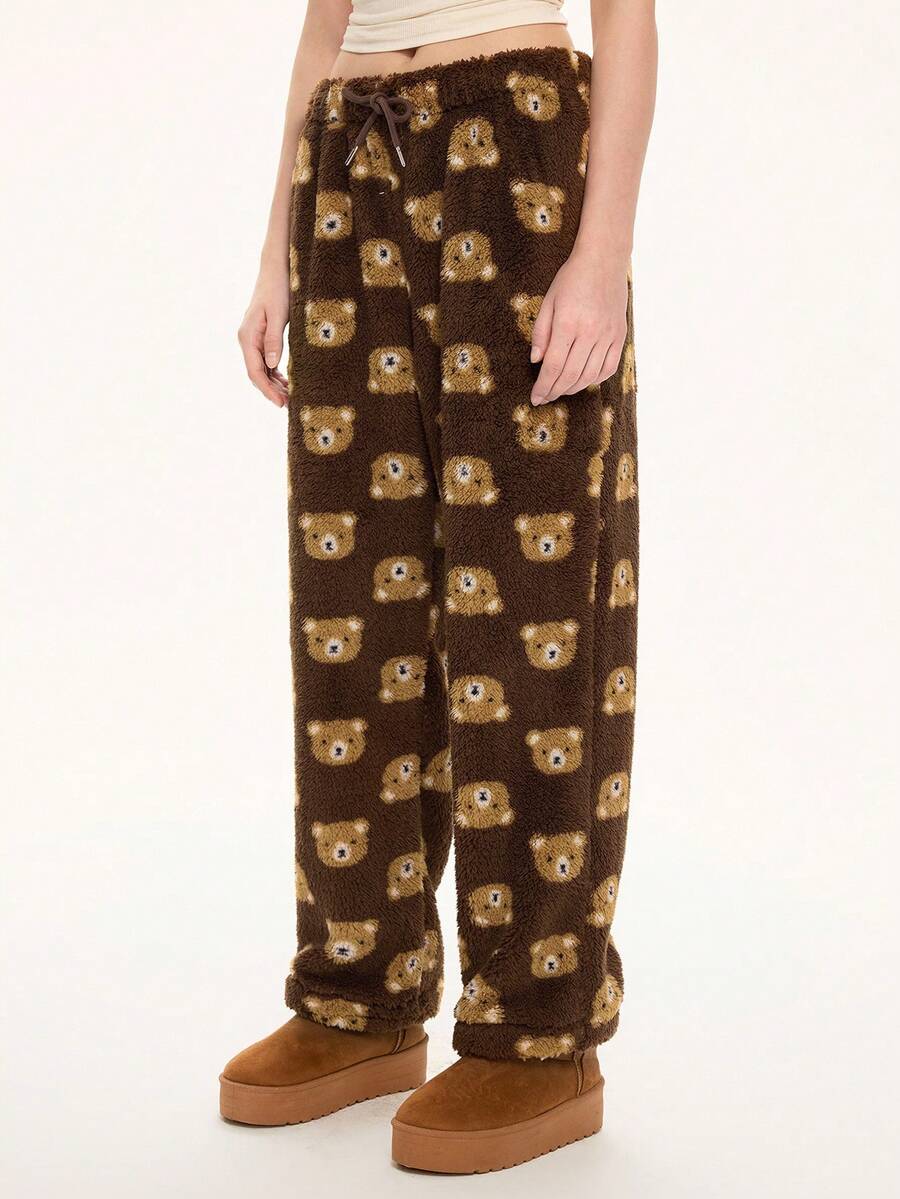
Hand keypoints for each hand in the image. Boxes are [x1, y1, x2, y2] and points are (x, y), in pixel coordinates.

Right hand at [238, 260, 290, 407]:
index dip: (267, 390)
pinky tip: (286, 381)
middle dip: (271, 390)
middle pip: (257, 373)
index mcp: (248, 336)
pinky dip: (275, 373)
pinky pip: (266, 360)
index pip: (255, 371)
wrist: (276, 270)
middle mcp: (247, 340)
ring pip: (261, 369)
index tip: (280, 403)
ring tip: (290, 397)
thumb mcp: (279, 315)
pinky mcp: (262, 336)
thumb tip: (272, 365)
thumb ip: (274, 340)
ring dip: (274, 384)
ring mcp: (253, 339)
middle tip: (288, 405)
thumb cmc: (278, 289)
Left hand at [530, 250, 628, 404]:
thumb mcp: (548, 302)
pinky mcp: (619, 336)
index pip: (553, 366)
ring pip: (589, 376)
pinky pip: (608, 368)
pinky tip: (583, 380)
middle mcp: (590, 333)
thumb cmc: (571, 279)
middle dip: (555, 392)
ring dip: (573, 389)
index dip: (543, 386)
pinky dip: (595, 380)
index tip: (535, 398)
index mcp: (568, 324)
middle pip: (570, 375)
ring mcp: (608, 336)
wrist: (604, 260)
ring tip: (560, 391)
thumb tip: (536, 361)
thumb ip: (540, 333)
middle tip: (545, 398)